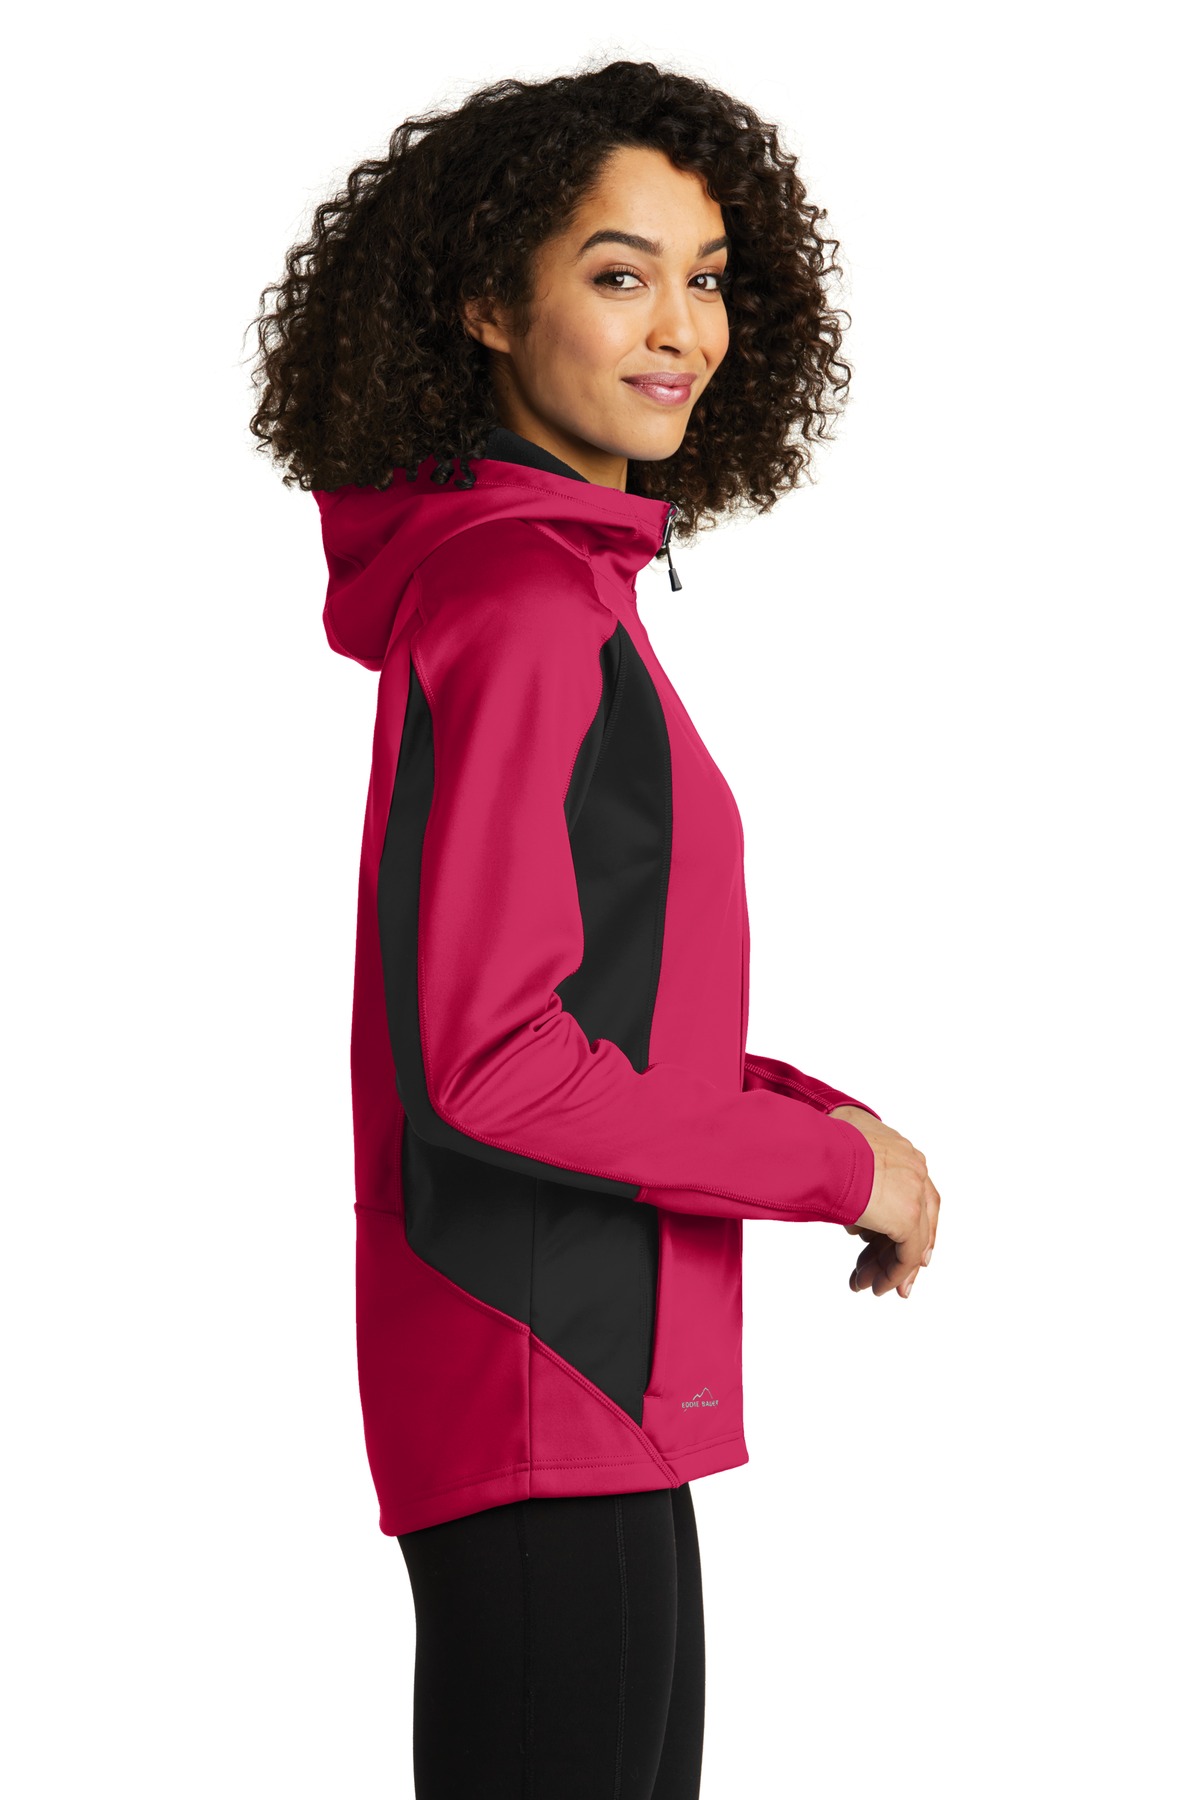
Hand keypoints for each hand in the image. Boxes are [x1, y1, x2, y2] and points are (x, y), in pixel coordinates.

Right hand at [828, 1107, 939, 1300]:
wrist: (816, 1151)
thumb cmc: (814, 1147)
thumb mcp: (837, 1155)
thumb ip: (851, 1176)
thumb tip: (850, 1207)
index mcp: (899, 1149)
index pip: (912, 1191)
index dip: (902, 1220)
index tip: (886, 1243)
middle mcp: (913, 1168)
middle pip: (917, 1217)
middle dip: (895, 1248)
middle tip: (879, 1272)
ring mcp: (914, 1190)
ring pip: (911, 1239)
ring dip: (887, 1266)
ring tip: (866, 1285)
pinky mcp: (908, 1214)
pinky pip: (907, 1254)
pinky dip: (893, 1273)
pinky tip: (877, 1287)